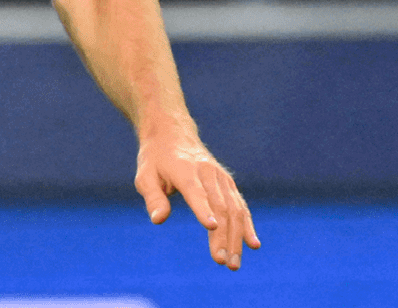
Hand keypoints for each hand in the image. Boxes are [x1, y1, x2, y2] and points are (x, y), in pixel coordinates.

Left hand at [136, 134, 259, 270]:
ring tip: (233, 264)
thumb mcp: (145, 176)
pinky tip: (253, 245)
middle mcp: (207, 172)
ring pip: (233, 209)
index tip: (212, 228)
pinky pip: (240, 206)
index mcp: (184, 169)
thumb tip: (158, 220)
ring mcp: (221, 177)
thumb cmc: (156, 160)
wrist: (172, 134)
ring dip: (237, 237)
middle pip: (219, 206)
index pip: (195, 191)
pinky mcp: (228, 184)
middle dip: (222, 236)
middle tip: (222, 262)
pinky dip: (247, 225)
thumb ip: (153, 198)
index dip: (203, 209)